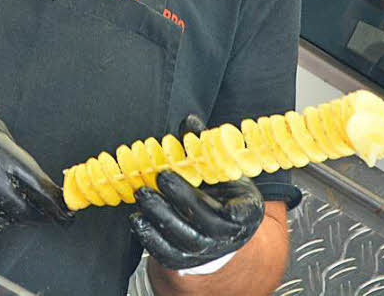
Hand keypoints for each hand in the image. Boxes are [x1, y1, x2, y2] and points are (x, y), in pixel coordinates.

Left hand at [128, 114, 263, 268]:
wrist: (217, 227)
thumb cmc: (221, 191)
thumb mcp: (221, 168)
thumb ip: (204, 146)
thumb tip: (189, 122)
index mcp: (246, 211)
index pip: (240, 213)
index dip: (233, 209)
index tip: (217, 197)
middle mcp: (229, 237)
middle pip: (206, 224)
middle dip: (181, 200)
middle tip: (160, 177)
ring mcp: (207, 252)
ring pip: (184, 241)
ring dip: (160, 218)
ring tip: (143, 195)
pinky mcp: (185, 261)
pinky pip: (167, 255)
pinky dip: (150, 238)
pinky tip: (138, 219)